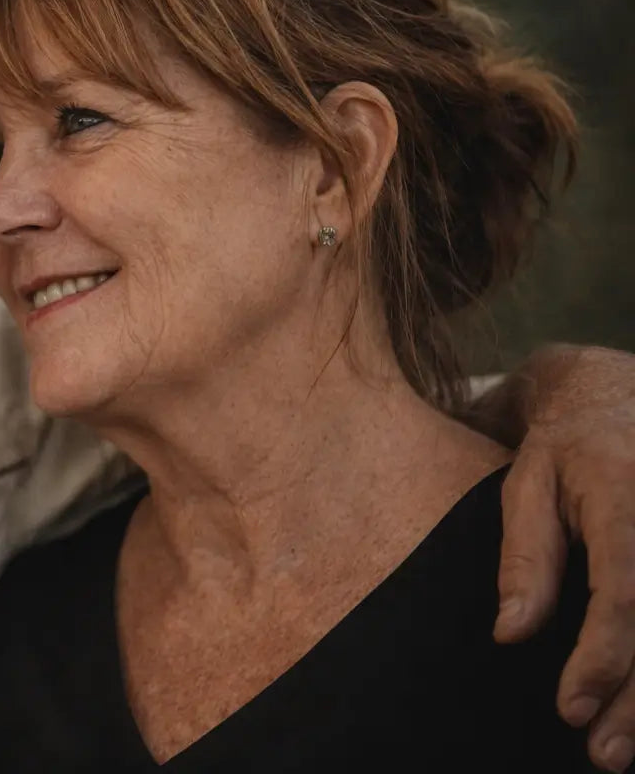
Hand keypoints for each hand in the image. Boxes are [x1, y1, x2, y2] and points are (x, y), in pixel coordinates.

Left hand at [494, 345, 634, 771]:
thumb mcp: (525, 485)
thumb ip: (525, 558)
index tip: (571, 707)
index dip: (603, 657)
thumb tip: (510, 634)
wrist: (618, 396)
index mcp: (625, 492)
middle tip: (601, 753)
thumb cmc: (564, 446)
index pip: (627, 590)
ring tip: (623, 750)